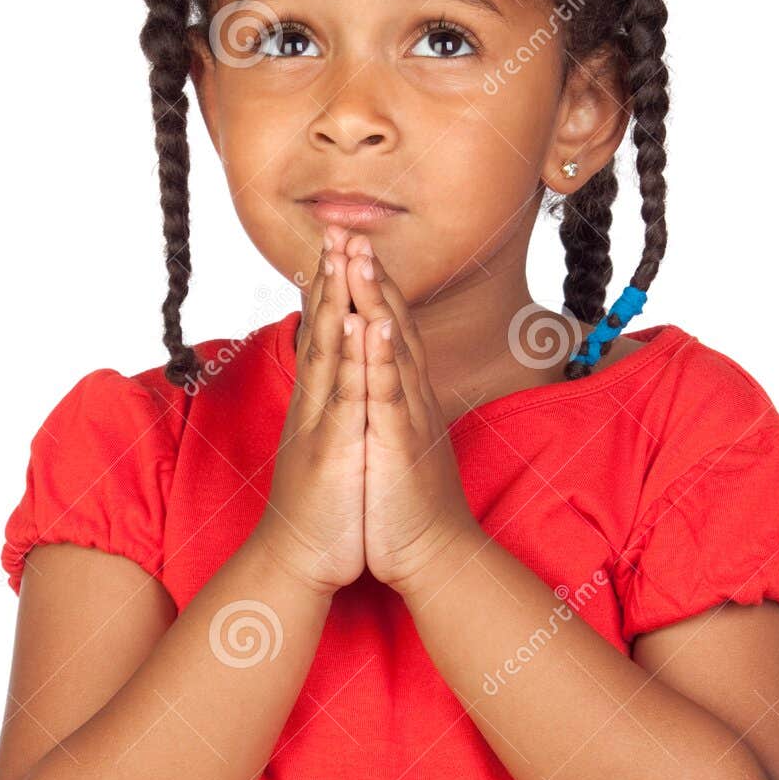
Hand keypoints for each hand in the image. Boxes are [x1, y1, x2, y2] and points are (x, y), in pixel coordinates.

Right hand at [254, 231, 366, 596]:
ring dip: (336, 300)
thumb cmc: (320, 509)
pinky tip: (355, 322)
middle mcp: (315, 405)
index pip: (324, 335)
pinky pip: (343, 395)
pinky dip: (350, 356)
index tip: (338, 246)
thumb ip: (328, 414)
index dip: (330, 290)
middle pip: (321, 329)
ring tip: (342, 254)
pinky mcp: (332, 448)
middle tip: (335, 227)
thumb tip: (334, 387)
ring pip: (329, 351)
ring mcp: (321, 423)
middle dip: (330, 277)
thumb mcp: (326, 450)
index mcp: (320, 404)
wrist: (298, 561)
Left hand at [341, 231, 479, 597]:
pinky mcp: (400, 443)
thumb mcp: (392, 438)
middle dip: (370, 273)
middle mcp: (407, 396)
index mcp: (399, 394)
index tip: (345, 242)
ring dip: (376, 300)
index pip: (383, 326)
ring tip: (360, 255)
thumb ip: (387, 401)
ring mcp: (405, 416)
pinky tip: (374, 325)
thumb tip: (376, 376)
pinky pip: (390, 394)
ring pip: (391, 347)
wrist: (432, 553)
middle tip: (349, 226)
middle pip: (390, 321)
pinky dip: (382, 357)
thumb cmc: (406, 500)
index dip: (367, 283)